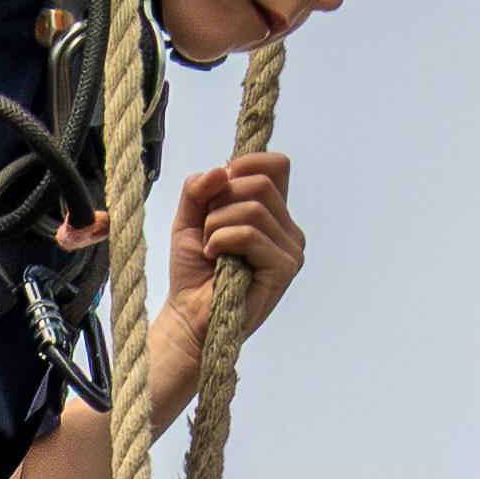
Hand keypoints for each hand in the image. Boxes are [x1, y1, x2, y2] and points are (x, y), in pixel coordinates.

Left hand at [159, 150, 302, 335]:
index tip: (219, 184)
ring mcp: (291, 250)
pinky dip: (221, 240)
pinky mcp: (284, 268)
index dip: (245, 163)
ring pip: (253, 209)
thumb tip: (222, 170)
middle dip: (221, 201)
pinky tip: (214, 259)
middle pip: (261, 183)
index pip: (277, 165)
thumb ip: (198, 189)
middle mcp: (288, 229)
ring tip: (209, 249)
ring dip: (216, 226)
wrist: (188, 314)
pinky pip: (250, 234)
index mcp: (273, 213)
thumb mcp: (189, 218)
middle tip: (207, 230)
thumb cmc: (193, 270)